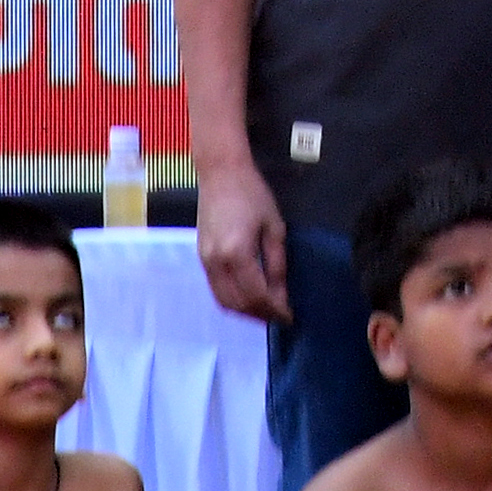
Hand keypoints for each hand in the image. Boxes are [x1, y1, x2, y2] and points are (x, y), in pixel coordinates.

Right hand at [198, 146, 293, 324]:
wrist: (221, 173)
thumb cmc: (253, 194)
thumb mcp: (274, 227)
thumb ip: (277, 264)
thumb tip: (281, 295)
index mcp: (237, 253)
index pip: (257, 295)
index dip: (274, 310)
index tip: (290, 317)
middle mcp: (216, 262)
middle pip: (238, 304)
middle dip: (260, 315)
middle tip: (280, 317)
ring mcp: (205, 261)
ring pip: (224, 301)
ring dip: (245, 312)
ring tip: (266, 311)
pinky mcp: (201, 257)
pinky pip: (216, 289)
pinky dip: (233, 300)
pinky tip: (248, 298)